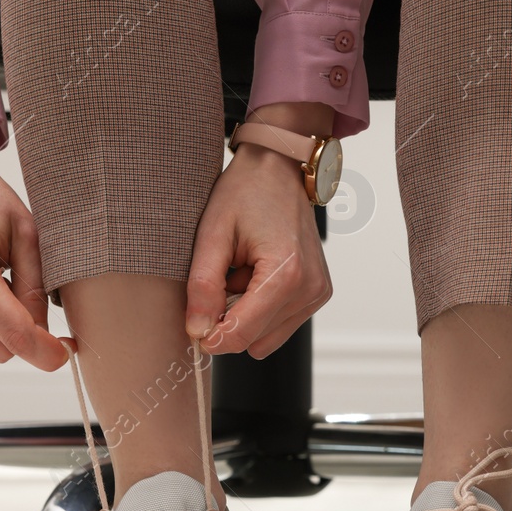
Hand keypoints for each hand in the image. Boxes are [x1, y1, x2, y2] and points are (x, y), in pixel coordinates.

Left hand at [185, 129, 332, 359]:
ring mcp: (317, 292)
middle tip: (221, 281)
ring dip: (246, 315)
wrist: (279, 169)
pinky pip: (279, 324)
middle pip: (254, 340)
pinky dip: (261, 308)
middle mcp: (309, 288)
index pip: (242, 334)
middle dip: (229, 321)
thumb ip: (203, 287)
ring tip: (242, 275)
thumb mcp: (212, 234)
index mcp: (286, 273)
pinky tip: (257, 276)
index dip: (211, 336)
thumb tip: (198, 331)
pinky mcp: (318, 293)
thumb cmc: (247, 192)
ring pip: (266, 337)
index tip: (193, 323)